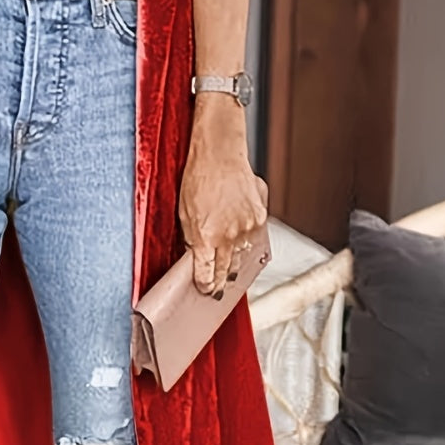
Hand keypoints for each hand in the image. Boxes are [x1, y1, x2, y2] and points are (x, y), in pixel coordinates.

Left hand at [178, 101, 267, 296]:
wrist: (219, 154)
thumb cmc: (197, 178)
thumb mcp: (183, 213)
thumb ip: (191, 238)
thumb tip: (196, 256)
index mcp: (206, 237)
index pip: (206, 274)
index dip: (205, 285)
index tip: (205, 290)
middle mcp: (229, 236)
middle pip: (226, 270)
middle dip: (221, 281)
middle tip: (218, 289)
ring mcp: (247, 227)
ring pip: (242, 255)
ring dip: (234, 260)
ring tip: (228, 266)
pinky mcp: (260, 217)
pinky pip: (254, 237)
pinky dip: (246, 238)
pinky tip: (238, 236)